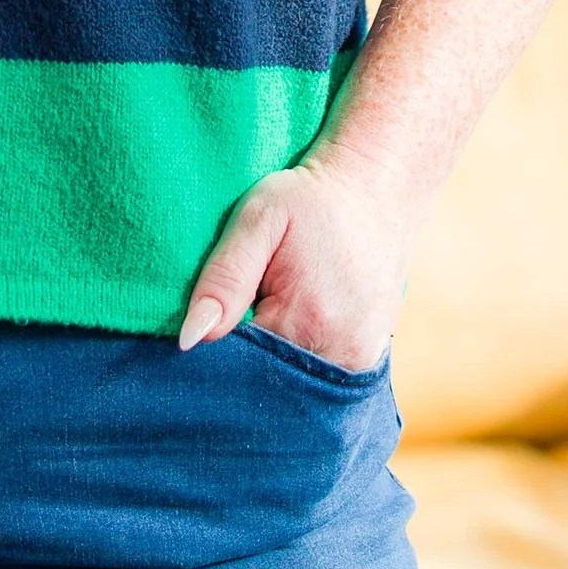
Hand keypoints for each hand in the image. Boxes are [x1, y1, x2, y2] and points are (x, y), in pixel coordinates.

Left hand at [176, 154, 412, 369]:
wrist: (376, 188)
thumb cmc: (311, 200)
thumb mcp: (258, 221)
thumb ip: (224, 279)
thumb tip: (191, 339)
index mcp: (304, 322)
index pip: (237, 367)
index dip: (216, 347)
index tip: (216, 314)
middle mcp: (340, 352)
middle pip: (268, 378)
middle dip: (246, 355)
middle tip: (250, 299)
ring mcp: (360, 358)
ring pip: (294, 379)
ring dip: (274, 357)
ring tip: (274, 304)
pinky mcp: (370, 355)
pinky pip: (320, 372)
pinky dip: (300, 353)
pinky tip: (296, 318)